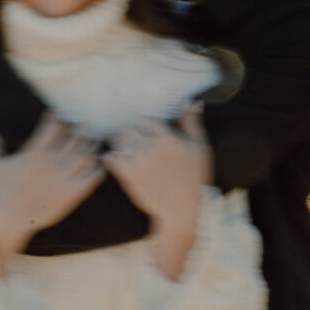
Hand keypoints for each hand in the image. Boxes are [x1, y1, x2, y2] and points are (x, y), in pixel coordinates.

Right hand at [0, 114, 103, 269]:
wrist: (6, 221)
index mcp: (35, 153)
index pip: (53, 126)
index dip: (58, 117)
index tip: (59, 114)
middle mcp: (52, 163)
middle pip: (75, 138)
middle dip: (81, 129)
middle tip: (82, 126)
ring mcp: (63, 180)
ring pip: (87, 155)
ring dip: (92, 146)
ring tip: (93, 142)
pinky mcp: (71, 196)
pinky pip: (91, 178)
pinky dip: (98, 169)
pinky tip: (98, 164)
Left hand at [103, 104, 211, 278]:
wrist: (184, 208)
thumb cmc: (194, 177)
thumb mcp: (199, 147)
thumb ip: (191, 122)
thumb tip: (191, 101)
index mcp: (169, 138)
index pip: (144, 120)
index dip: (141, 124)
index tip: (139, 130)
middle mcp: (153, 147)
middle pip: (129, 129)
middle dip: (127, 132)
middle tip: (126, 137)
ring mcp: (140, 161)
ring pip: (119, 142)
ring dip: (118, 144)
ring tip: (121, 148)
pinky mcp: (130, 176)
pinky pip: (112, 159)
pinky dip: (110, 158)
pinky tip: (113, 160)